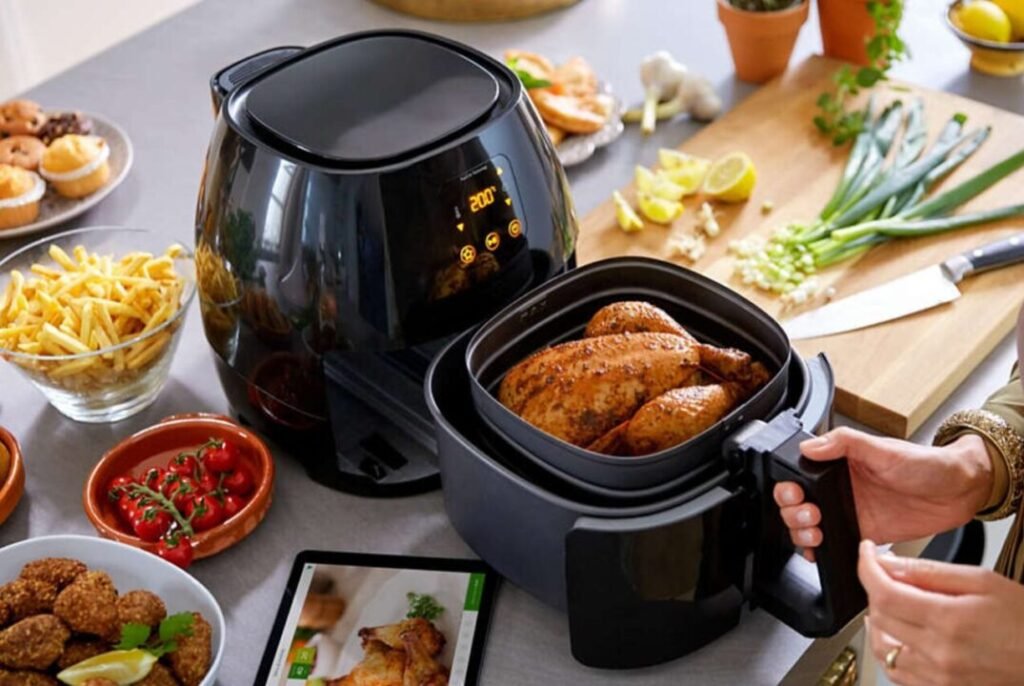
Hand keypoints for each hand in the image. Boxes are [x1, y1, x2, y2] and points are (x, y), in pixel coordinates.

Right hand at [772, 428, 991, 555]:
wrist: (960, 492)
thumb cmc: (927, 464)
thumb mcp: (884, 448)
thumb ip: (845, 443)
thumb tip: (810, 446)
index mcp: (839, 464)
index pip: (799, 475)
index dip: (788, 488)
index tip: (795, 495)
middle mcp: (840, 489)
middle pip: (797, 504)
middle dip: (793, 513)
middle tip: (809, 515)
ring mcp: (850, 512)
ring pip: (810, 526)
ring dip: (802, 532)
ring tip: (815, 532)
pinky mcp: (863, 534)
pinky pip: (833, 543)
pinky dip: (820, 550)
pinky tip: (819, 550)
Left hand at [860, 540, 1023, 685]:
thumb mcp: (982, 581)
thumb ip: (929, 572)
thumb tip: (887, 562)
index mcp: (948, 621)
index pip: (883, 592)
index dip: (867, 567)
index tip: (867, 551)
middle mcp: (939, 654)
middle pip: (878, 617)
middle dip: (876, 588)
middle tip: (889, 573)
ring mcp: (938, 678)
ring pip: (881, 647)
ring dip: (878, 620)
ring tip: (893, 602)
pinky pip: (896, 672)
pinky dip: (890, 649)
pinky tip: (900, 634)